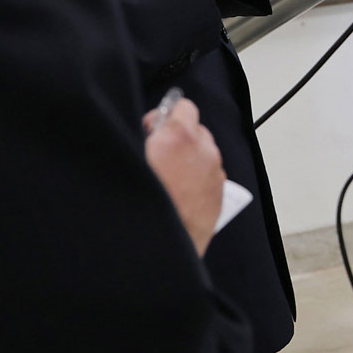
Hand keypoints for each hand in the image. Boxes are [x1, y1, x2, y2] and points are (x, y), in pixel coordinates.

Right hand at [144, 96, 223, 254]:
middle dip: (178, 138)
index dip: (166, 116)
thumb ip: (143, 139)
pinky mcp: (221, 191)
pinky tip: (180, 192)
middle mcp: (203, 151)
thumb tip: (149, 129)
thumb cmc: (142, 205)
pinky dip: (198, 176)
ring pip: (205, 152)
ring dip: (189, 158)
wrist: (162, 245)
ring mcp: (215, 172)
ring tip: (168, 178)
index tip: (153, 129)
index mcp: (178, 138)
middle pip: (195, 130)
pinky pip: (211, 173)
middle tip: (158, 155)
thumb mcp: (132, 162)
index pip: (183, 106)